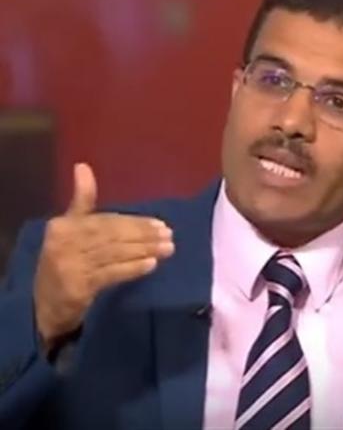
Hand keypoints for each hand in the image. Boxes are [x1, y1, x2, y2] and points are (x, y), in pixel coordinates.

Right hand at [33, 163, 173, 350]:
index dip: (134, 222)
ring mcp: (70, 265)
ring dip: (145, 251)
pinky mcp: (78, 286)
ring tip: (167, 249)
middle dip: (144, 236)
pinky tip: (151, 265)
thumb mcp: (70, 228)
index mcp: (63, 225)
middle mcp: (64, 243)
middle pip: (113, 236)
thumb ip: (82, 199)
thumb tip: (83, 166)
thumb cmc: (66, 259)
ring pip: (115, 254)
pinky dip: (133, 268)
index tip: (159, 224)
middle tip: (169, 236)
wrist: (47, 303)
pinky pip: (112, 273)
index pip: (106, 221)